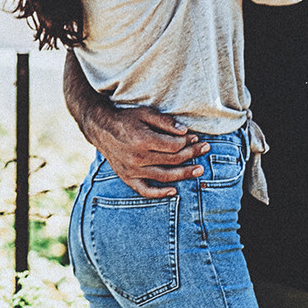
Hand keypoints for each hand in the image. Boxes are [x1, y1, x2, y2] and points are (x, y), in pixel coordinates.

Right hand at [85, 105, 210, 198]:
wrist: (101, 129)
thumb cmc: (126, 119)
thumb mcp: (145, 113)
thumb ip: (165, 122)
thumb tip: (185, 132)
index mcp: (143, 140)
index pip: (174, 146)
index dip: (188, 142)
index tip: (197, 138)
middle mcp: (138, 157)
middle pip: (172, 160)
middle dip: (192, 155)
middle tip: (206, 150)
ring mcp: (132, 170)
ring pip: (164, 176)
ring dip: (184, 174)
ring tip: (199, 170)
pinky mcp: (127, 177)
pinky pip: (145, 190)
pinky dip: (160, 193)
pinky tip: (174, 191)